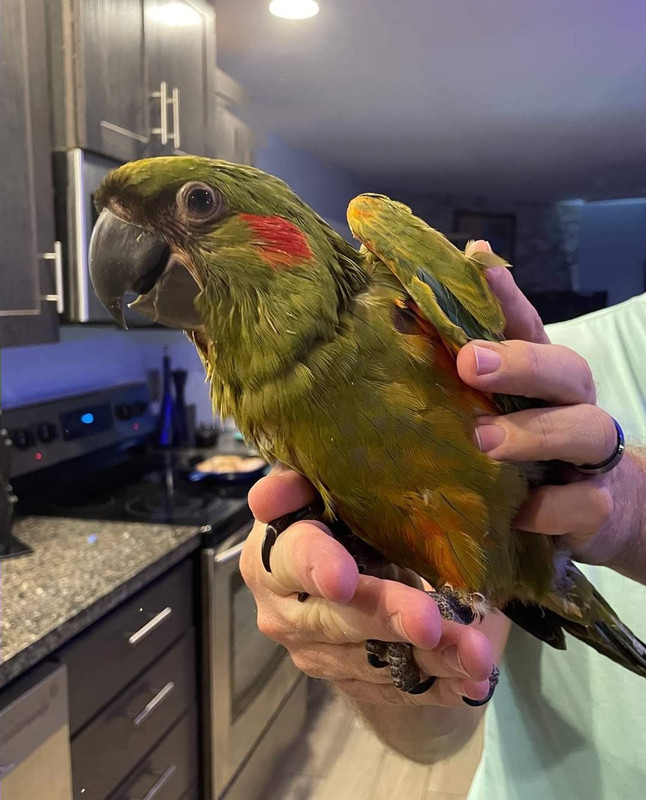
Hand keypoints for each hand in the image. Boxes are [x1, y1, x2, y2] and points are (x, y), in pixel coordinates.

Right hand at [241, 468, 499, 706]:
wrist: (351, 559)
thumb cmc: (341, 510)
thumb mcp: (329, 485)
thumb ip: (310, 480)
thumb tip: (296, 488)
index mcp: (272, 555)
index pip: (291, 558)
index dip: (316, 566)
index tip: (343, 579)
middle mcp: (286, 613)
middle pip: (338, 618)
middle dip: (388, 618)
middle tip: (430, 623)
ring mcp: (317, 654)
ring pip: (374, 660)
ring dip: (428, 659)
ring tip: (475, 654)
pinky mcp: (351, 681)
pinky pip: (396, 690)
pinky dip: (438, 685)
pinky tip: (472, 682)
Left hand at [457, 254, 645, 569]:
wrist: (596, 509)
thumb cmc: (530, 448)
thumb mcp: (498, 410)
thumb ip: (464, 377)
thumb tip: (407, 322)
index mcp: (542, 376)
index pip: (526, 325)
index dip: (505, 294)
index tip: (475, 259)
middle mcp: (572, 403)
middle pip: (563, 368)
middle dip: (520, 362)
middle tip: (470, 363)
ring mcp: (590, 454)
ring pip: (584, 429)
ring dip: (534, 433)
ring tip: (485, 441)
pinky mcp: (596, 505)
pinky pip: (580, 504)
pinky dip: (548, 508)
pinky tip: (519, 511)